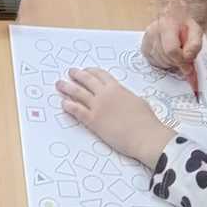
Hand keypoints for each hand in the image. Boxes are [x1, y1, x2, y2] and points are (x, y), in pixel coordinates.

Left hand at [56, 68, 172, 168]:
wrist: (145, 136)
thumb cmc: (147, 122)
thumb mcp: (139, 102)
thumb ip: (127, 97)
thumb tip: (124, 98)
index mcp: (117, 88)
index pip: (100, 74)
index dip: (91, 71)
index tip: (86, 70)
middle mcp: (105, 94)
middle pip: (86, 80)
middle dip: (77, 75)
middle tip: (70, 73)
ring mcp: (98, 107)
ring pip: (78, 93)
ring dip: (67, 87)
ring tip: (60, 84)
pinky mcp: (93, 121)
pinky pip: (77, 110)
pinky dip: (69, 106)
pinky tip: (64, 104)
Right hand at [142, 9, 202, 94]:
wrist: (173, 17)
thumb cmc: (185, 25)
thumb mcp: (196, 31)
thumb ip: (195, 45)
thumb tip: (188, 59)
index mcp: (166, 24)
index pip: (171, 50)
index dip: (181, 61)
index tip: (189, 66)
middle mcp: (153, 31)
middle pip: (165, 57)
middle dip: (177, 62)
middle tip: (184, 57)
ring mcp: (146, 39)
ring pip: (159, 62)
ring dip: (170, 63)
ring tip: (176, 53)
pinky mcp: (144, 46)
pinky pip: (153, 62)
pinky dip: (163, 62)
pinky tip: (168, 54)